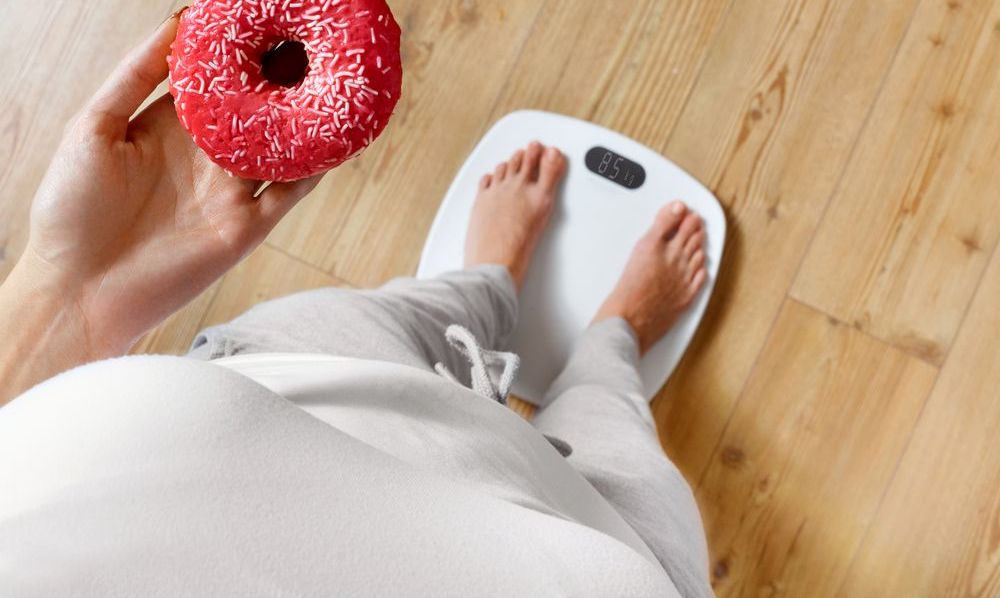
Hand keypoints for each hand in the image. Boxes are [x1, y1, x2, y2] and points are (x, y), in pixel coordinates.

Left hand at [24, 12, 322, 353]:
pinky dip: (316, 167)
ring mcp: (230, 191)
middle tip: (309, 43)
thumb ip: (135, 76)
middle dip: (281, 80)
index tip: (260, 20)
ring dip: (306, 120)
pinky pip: (291, 191)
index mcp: (169, 128)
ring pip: (281, 147)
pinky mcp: (248, 225)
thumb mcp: (93, 126)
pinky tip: (336, 140)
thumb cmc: (72, 209)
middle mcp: (205, 156)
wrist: (81, 289)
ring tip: (333, 83)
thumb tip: (176, 24)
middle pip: (255, 109)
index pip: (215, 81)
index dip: (237, 52)